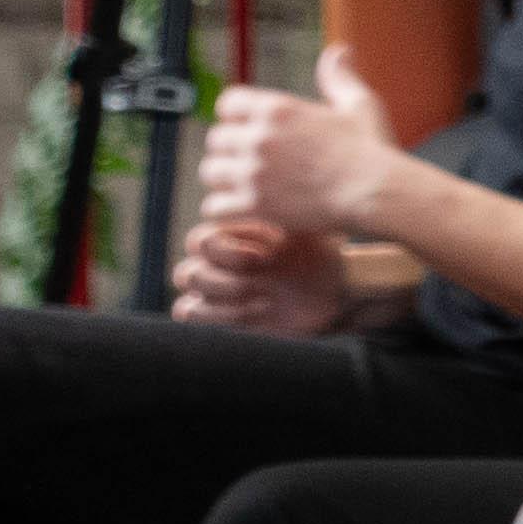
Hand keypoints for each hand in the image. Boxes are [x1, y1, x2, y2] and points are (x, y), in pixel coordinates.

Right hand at [169, 214, 351, 334]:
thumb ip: (275, 217)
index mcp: (227, 238)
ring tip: (265, 300)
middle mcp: (216, 266)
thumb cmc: (318, 253)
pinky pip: (195, 319)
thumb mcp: (303, 230)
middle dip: (224, 283)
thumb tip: (258, 203)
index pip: (200, 243)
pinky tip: (257, 313)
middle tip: (262, 285)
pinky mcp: (223, 320)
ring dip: (225, 304)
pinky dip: (219, 320)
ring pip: (188, 304)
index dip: (226, 253)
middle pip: (187, 276)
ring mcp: (217, 295)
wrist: (335, 285)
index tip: (264, 257)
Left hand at [198, 51, 402, 236]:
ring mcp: (253, 172)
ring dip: (226, 181)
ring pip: (211, 172)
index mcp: (277, 108)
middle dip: (232, 151)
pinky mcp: (255, 205)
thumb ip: (339, 78)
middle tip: (253, 164)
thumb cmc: (371, 150)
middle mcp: (259, 137)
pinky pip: (214, 207)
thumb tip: (339, 51)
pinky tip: (245, 211)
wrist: (377, 193)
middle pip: (216, 140)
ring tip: (247, 188)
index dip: (237, 118)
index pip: (227, 104)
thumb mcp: (359, 105)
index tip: (251, 131)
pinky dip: (226, 211)